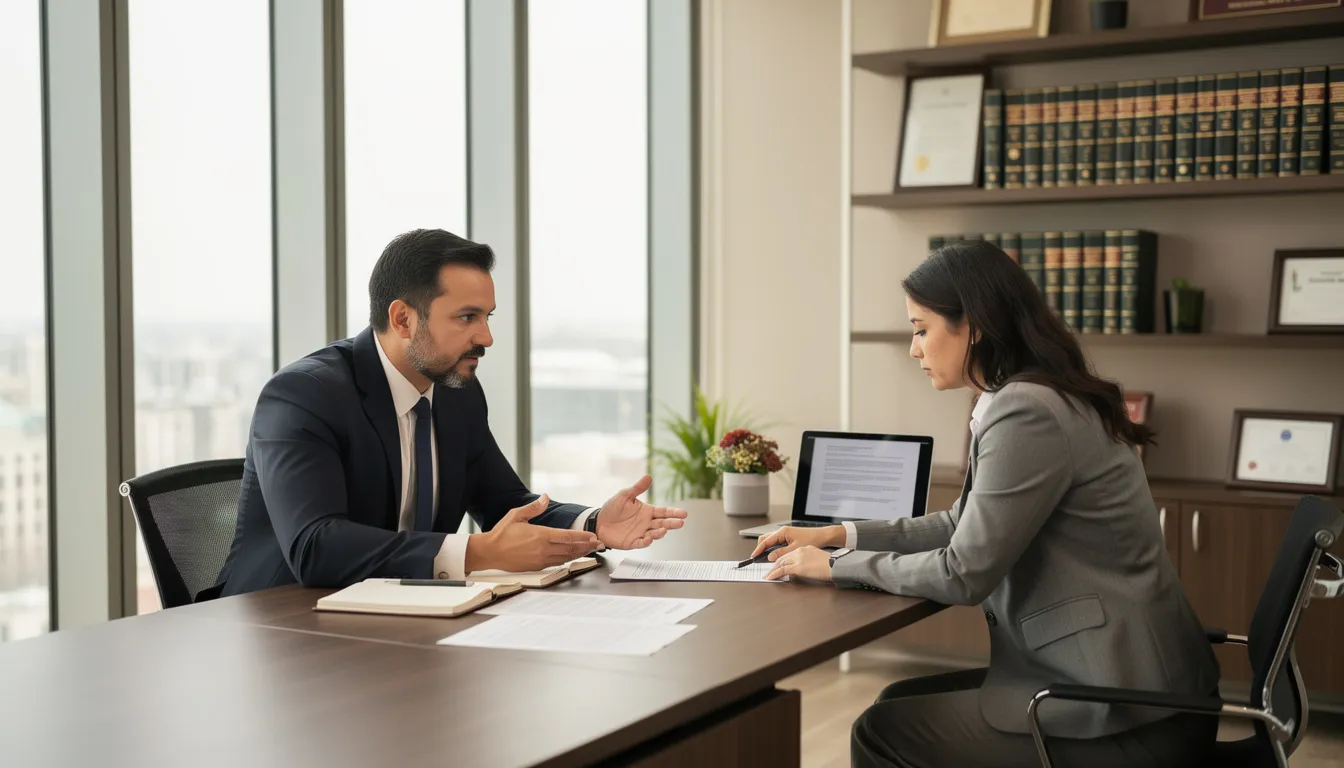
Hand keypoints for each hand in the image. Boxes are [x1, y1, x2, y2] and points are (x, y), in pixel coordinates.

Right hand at [465, 495, 601, 571]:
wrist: (489, 553)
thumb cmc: (501, 534)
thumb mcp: (516, 515)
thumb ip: (534, 507)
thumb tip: (545, 497)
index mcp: (540, 535)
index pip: (567, 536)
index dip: (583, 537)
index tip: (594, 536)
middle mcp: (543, 549)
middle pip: (571, 548)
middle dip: (587, 546)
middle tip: (600, 544)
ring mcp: (540, 560)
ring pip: (565, 557)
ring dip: (579, 554)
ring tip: (591, 551)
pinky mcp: (537, 567)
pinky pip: (557, 563)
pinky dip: (567, 559)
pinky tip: (573, 556)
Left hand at [595, 475, 688, 549]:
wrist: (599, 522)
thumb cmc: (612, 508)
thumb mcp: (624, 495)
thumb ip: (637, 488)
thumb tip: (648, 477)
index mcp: (647, 511)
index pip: (664, 511)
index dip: (674, 512)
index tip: (684, 513)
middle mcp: (646, 523)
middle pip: (663, 523)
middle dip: (672, 523)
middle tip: (681, 523)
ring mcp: (641, 533)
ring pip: (654, 534)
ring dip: (660, 533)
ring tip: (663, 530)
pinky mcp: (633, 542)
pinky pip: (641, 543)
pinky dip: (646, 542)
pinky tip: (649, 538)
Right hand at [750, 524, 844, 560]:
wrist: (822, 536)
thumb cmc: (811, 539)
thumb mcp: (795, 548)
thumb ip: (781, 553)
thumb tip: (770, 557)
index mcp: (782, 532)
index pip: (766, 541)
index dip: (758, 549)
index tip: (753, 556)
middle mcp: (782, 531)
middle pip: (765, 539)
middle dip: (760, 548)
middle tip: (758, 558)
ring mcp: (785, 534)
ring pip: (770, 541)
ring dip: (767, 549)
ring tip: (764, 558)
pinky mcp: (788, 537)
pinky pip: (776, 542)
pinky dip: (773, 548)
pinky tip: (774, 555)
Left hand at [764, 545, 832, 581]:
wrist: (836, 564)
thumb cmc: (832, 564)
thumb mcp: (819, 559)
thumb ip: (811, 561)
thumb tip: (807, 567)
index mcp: (805, 549)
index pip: (790, 554)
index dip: (782, 559)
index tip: (778, 564)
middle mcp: (800, 551)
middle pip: (783, 557)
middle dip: (774, 564)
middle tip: (769, 570)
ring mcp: (798, 559)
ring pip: (780, 563)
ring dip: (772, 569)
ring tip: (767, 575)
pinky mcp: (798, 567)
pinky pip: (782, 570)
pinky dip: (774, 574)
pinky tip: (770, 577)